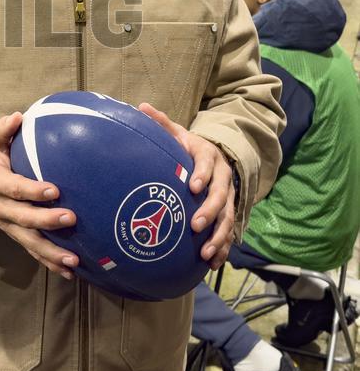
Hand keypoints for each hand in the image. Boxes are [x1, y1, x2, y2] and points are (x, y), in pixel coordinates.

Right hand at [0, 112, 79, 279]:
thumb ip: (3, 130)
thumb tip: (18, 116)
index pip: (15, 188)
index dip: (33, 191)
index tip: (54, 190)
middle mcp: (0, 208)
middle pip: (23, 218)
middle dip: (46, 221)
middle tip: (71, 218)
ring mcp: (9, 226)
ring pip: (29, 241)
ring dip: (51, 252)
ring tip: (73, 259)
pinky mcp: (17, 236)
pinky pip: (33, 252)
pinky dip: (50, 263)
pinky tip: (69, 271)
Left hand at [138, 103, 234, 269]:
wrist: (214, 157)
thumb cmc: (187, 147)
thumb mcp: (176, 133)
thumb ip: (161, 123)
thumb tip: (141, 106)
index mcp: (209, 156)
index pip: (208, 164)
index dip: (203, 174)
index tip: (193, 186)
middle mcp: (222, 177)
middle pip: (222, 195)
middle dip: (210, 211)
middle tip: (195, 225)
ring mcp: (228, 198)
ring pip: (228, 218)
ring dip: (218, 236)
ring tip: (205, 252)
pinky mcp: (227, 214)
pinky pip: (229, 233)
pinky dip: (222, 248)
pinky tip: (212, 263)